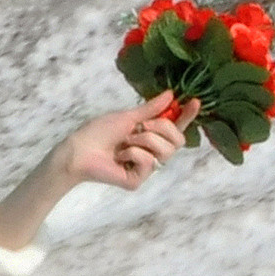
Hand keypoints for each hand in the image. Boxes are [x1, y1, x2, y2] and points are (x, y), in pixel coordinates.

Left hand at [0, 94, 198, 247]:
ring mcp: (144, 168)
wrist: (79, 150)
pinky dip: (134, 154)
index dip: (187, 116)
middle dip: (161, 129)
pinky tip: (119, 157)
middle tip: (141, 127)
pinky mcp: (136, 180)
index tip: (195, 101)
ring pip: (166, 151)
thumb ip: (151, 109)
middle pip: (178, 141)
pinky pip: (149, 162)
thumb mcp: (127, 116)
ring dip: (145, 140)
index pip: (176, 127)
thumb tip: (171, 95)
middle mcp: (150, 152)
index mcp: (149, 135)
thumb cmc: (98, 132)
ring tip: (125, 142)